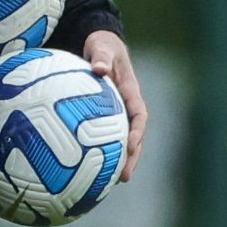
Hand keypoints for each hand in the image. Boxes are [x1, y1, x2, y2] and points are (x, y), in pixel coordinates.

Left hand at [82, 30, 145, 181]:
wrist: (101, 43)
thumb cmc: (103, 45)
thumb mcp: (102, 46)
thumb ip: (101, 57)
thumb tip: (99, 68)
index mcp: (131, 90)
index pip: (139, 115)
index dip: (137, 132)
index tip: (132, 146)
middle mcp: (127, 104)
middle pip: (135, 136)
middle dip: (132, 157)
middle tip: (124, 177)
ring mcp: (118, 111)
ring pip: (122, 139)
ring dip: (120, 160)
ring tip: (111, 183)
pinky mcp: (105, 115)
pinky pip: (106, 135)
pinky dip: (103, 150)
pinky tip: (87, 166)